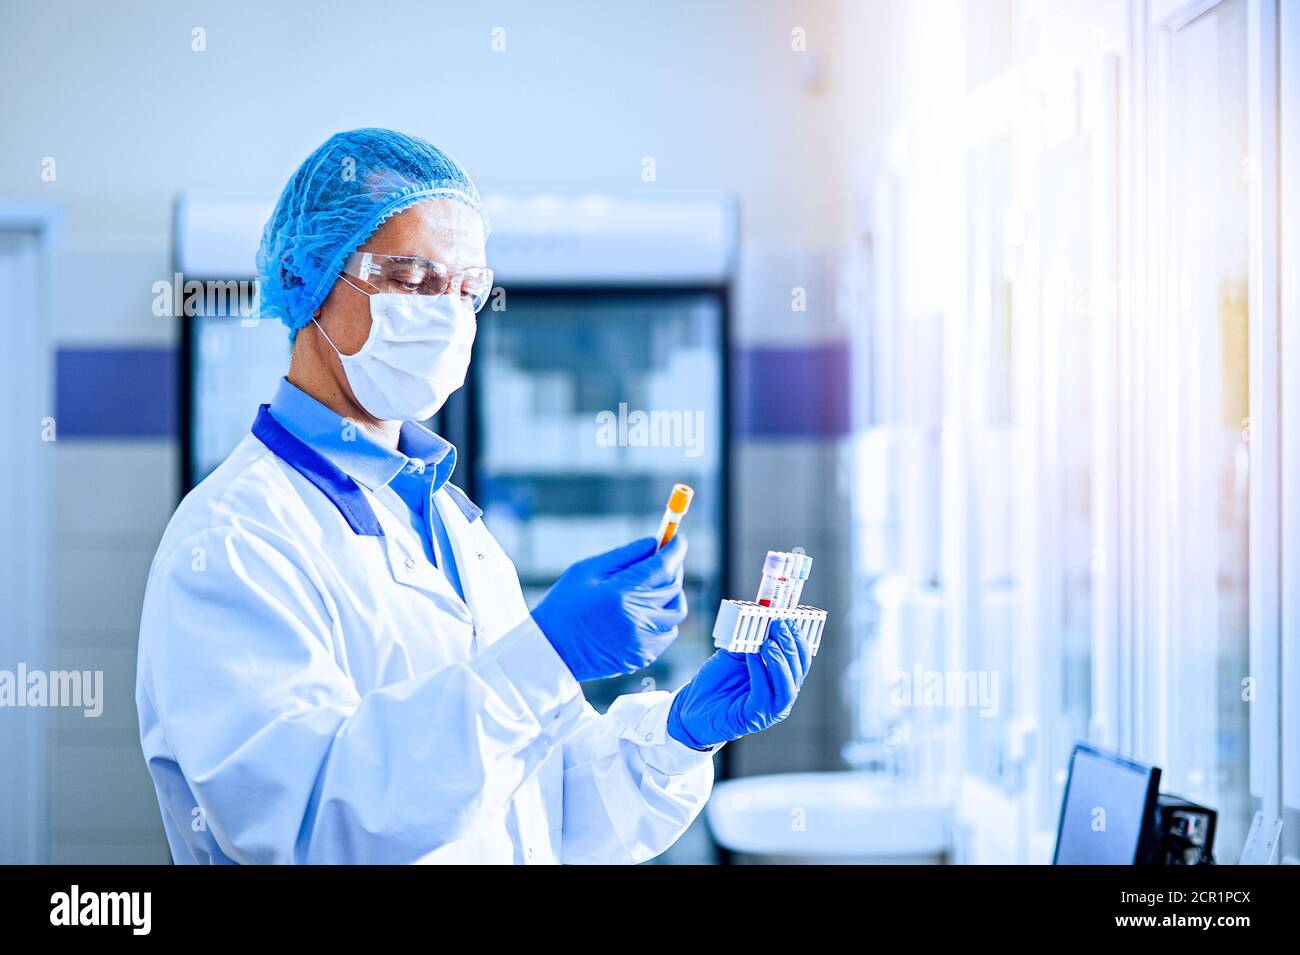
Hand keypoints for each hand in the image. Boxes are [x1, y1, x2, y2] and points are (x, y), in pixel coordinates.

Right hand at [532, 535, 687, 681]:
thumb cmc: (564, 605)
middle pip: (673, 587)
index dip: (675, 549)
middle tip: (664, 560)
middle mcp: (636, 619)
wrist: (551, 650)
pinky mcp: (642, 656)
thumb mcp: (586, 570)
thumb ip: (624, 555)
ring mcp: (642, 641)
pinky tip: (646, 611)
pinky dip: (664, 618)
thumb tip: (654, 544)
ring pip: (676, 612)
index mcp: (620, 594)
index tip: (678, 540)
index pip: (662, 567)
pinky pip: (667, 632)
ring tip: (653, 587)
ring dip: (671, 595)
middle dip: (672, 569)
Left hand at [667, 619, 811, 749]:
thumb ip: (751, 641)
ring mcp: (769, 709)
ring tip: (769, 643)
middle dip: (790, 646)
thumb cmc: (717, 681)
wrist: (693, 705)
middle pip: (797, 672)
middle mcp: (780, 696)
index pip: (800, 660)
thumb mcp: (737, 655)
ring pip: (787, 687)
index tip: (790, 619)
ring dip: (780, 662)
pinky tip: (752, 657)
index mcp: (781, 680)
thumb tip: (762, 619)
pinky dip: (760, 673)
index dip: (799, 639)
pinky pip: (762, 695)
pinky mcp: (753, 717)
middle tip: (779, 626)